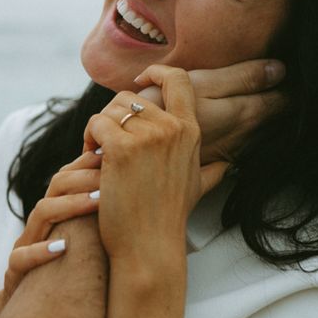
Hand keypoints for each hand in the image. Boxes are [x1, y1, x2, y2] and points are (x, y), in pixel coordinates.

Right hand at [0, 153, 102, 317]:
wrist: (34, 317)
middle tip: (112, 175)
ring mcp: (25, 246)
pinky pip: (21, 258)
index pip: (68, 177)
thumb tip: (141, 195)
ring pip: (41, 214)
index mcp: (55, 214)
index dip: (87, 164)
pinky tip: (63, 248)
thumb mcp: (87, 245)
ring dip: (70, 205)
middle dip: (84, 178)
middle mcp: (39, 226)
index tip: (114, 157)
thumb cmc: (68, 276)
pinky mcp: (15, 274)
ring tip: (99, 201)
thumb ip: (102, 221)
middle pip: (55, 187)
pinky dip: (41, 251)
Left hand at [83, 66, 225, 262]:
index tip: (141, 80)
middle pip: (131, 97)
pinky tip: (91, 160)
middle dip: (114, 117)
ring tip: (97, 155)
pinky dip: (89, 139)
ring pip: (111, 110)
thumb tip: (228, 165)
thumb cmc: (168, 219)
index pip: (178, 79)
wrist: (149, 245)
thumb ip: (212, 171)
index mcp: (190, 131)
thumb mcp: (198, 188)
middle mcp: (172, 128)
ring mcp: (148, 137)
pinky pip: (96, 124)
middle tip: (106, 142)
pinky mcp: (121, 148)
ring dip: (99, 129)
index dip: (157, 71)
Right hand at [135, 58, 285, 164]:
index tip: (293, 69)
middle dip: (288, 99)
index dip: (291, 83)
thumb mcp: (201, 83)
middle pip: (280, 117)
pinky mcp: (219, 159)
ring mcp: (233, 150)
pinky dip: (255, 131)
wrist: (133, 149)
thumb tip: (281, 69)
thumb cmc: (162, 109)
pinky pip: (249, 144)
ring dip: (272, 115)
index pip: (286, 98)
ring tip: (271, 96)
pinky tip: (247, 121)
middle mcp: (245, 136)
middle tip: (289, 80)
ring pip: (266, 132)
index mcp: (245, 113)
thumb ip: (242, 77)